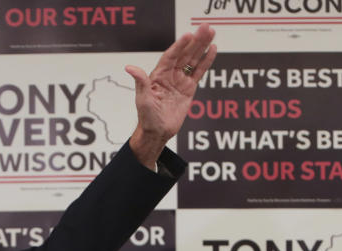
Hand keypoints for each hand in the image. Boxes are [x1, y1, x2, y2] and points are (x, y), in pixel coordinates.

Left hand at [125, 25, 216, 165]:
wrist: (157, 132)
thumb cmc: (147, 117)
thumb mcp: (143, 99)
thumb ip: (141, 82)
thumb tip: (130, 68)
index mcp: (158, 75)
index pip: (171, 56)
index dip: (179, 46)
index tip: (188, 35)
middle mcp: (170, 74)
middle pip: (184, 54)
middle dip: (195, 41)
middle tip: (205, 27)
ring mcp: (180, 80)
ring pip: (193, 60)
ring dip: (202, 46)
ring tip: (211, 32)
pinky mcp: (189, 88)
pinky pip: (199, 72)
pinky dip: (206, 61)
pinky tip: (212, 49)